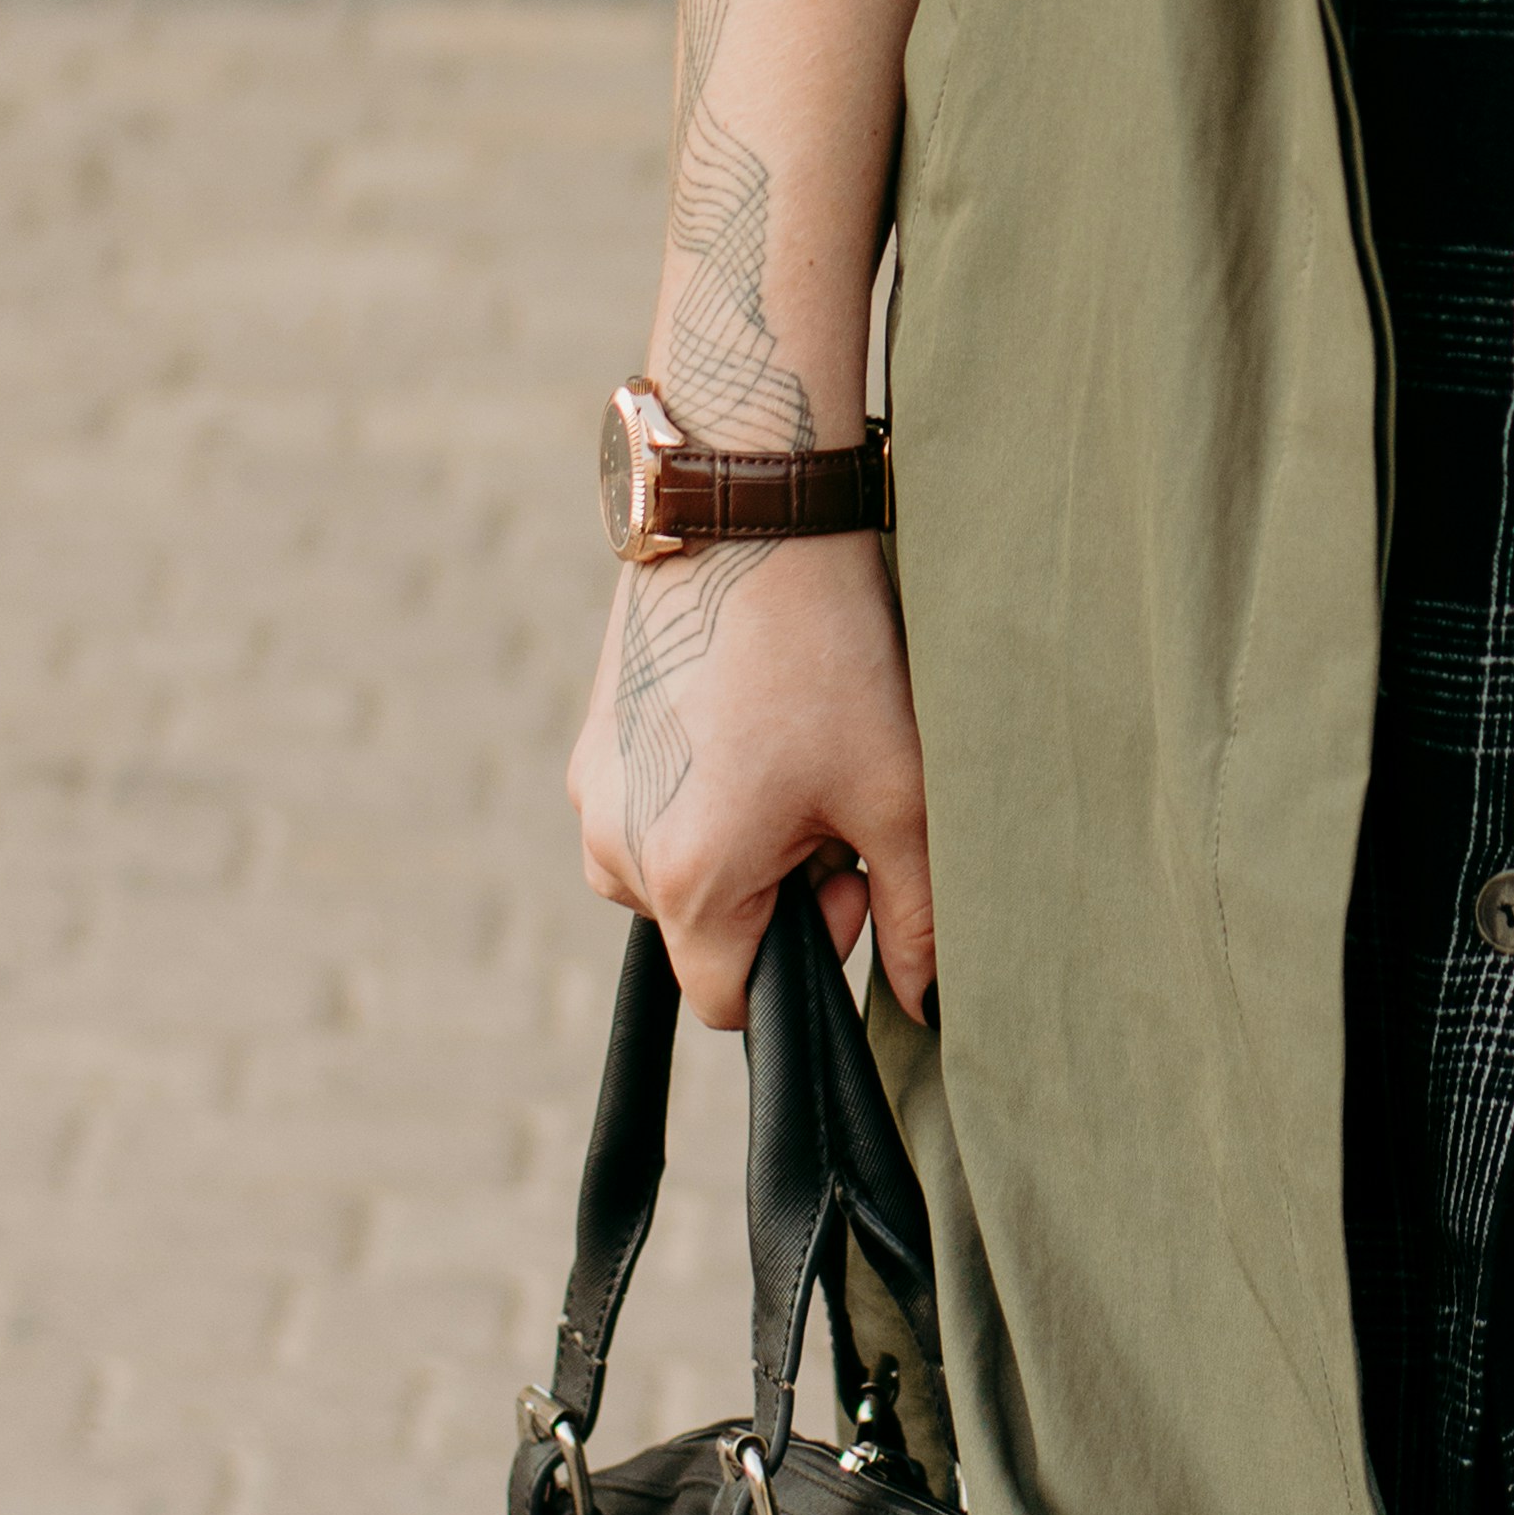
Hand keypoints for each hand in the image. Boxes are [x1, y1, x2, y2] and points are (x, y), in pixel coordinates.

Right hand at [569, 529, 934, 1032]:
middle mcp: (614, 849)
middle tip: (830, 793)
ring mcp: (589, 792)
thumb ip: (915, 916)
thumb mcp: (897, 792)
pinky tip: (750, 712)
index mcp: (686, 883)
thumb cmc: (831, 654)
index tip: (848, 869)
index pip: (732, 1001)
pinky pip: (647, 809)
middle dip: (775, 887)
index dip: (806, 951)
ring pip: (676, 868)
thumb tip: (925, 1004)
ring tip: (790, 743)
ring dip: (736, 836)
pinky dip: (701, 787)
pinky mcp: (587, 742)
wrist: (751, 510)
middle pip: (706, 929)